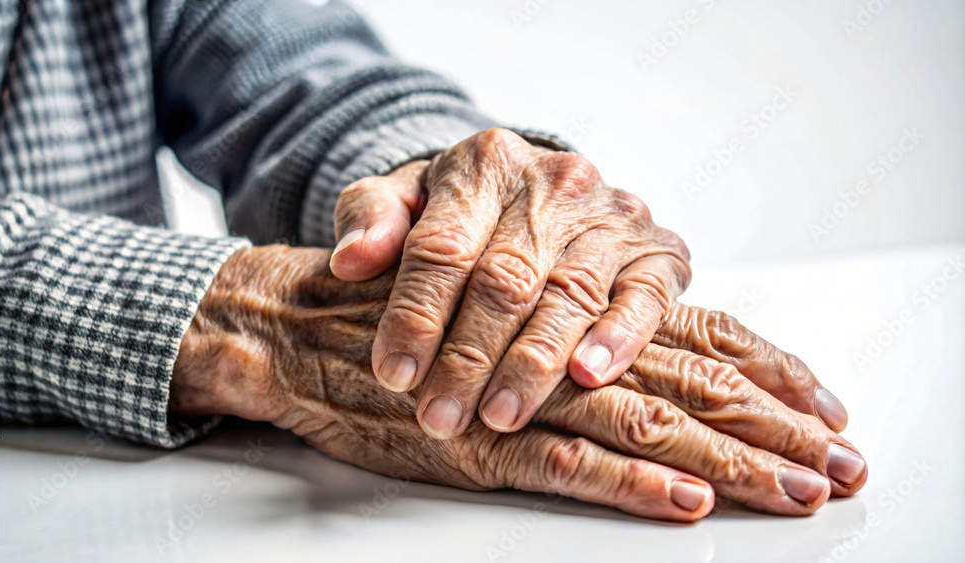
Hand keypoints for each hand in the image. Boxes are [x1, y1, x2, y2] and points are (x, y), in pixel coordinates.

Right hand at [171, 246, 865, 521]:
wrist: (302, 325)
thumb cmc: (405, 317)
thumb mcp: (499, 311)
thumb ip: (567, 330)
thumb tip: (645, 365)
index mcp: (573, 314)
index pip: (693, 338)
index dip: (768, 373)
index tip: (830, 412)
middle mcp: (558, 348)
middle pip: (688, 388)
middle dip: (772, 433)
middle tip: (840, 470)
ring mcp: (519, 397)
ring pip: (643, 427)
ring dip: (726, 464)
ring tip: (792, 494)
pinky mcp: (475, 441)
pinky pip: (563, 464)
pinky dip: (628, 485)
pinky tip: (683, 505)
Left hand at [329, 129, 690, 439]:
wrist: (538, 191)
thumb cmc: (463, 209)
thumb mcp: (404, 198)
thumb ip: (370, 218)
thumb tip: (352, 261)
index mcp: (484, 162)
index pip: (442, 247)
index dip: (416, 316)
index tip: (394, 374)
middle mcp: (555, 181)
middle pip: (504, 280)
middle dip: (468, 358)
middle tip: (440, 417)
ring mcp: (612, 215)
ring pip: (569, 294)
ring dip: (532, 364)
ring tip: (498, 417)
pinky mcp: (658, 248)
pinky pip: (646, 296)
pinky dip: (619, 337)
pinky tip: (588, 377)